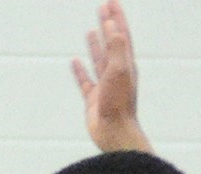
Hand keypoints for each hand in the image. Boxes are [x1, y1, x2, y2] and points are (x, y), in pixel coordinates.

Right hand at [71, 0, 149, 152]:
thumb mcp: (120, 70)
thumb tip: (111, 25)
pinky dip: (80, 70)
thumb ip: (116, 47)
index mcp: (126, 63)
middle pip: (112, 43)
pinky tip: (75, 62)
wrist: (115, 133)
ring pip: (99, 59)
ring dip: (96, 44)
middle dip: (108, 24)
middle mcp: (117, 72)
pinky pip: (85, 80)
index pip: (121, 34)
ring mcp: (105, 86)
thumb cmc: (119, 104)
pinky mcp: (94, 99)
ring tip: (91, 30)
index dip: (116, 17)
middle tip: (102, 7)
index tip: (110, 2)